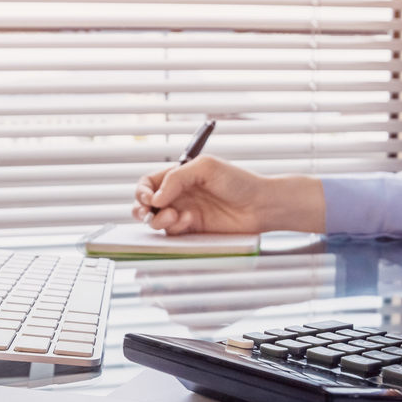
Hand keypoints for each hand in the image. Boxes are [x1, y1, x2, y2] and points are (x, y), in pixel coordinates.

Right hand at [132, 155, 325, 234]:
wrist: (261, 205)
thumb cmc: (238, 181)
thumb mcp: (205, 168)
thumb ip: (176, 178)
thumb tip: (155, 198)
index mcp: (180, 176)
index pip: (149, 183)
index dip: (143, 190)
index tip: (148, 197)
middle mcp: (180, 195)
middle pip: (147, 204)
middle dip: (141, 208)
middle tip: (147, 212)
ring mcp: (186, 213)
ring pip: (158, 220)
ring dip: (159, 219)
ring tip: (174, 215)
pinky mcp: (194, 231)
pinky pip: (174, 233)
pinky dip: (176, 227)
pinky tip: (190, 220)